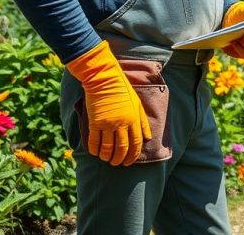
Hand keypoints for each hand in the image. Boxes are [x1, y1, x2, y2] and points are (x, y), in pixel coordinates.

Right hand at [66, 41, 150, 165]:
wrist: (104, 79)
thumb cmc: (122, 89)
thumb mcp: (137, 104)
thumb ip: (143, 121)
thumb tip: (148, 137)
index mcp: (134, 119)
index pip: (136, 143)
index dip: (133, 155)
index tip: (129, 162)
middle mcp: (122, 124)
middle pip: (123, 148)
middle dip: (120, 159)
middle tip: (117, 164)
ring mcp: (108, 124)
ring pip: (108, 148)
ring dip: (107, 157)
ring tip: (106, 160)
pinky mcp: (95, 122)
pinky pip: (95, 141)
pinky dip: (95, 150)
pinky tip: (95, 153)